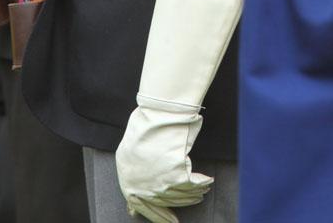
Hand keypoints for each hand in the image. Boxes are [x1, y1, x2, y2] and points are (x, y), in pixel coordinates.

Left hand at [116, 98, 212, 222]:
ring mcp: (161, 185)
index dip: (160, 217)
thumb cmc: (140, 130)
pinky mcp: (177, 178)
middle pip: (167, 202)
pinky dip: (202, 182)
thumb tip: (132, 206)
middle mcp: (145, 190)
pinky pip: (193, 184)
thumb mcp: (126, 155)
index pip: (146, 210)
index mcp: (129, 185)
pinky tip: (207, 180)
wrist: (154, 119)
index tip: (171, 222)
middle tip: (194, 201)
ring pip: (181, 194)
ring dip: (194, 193)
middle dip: (182, 202)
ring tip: (202, 189)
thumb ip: (131, 178)